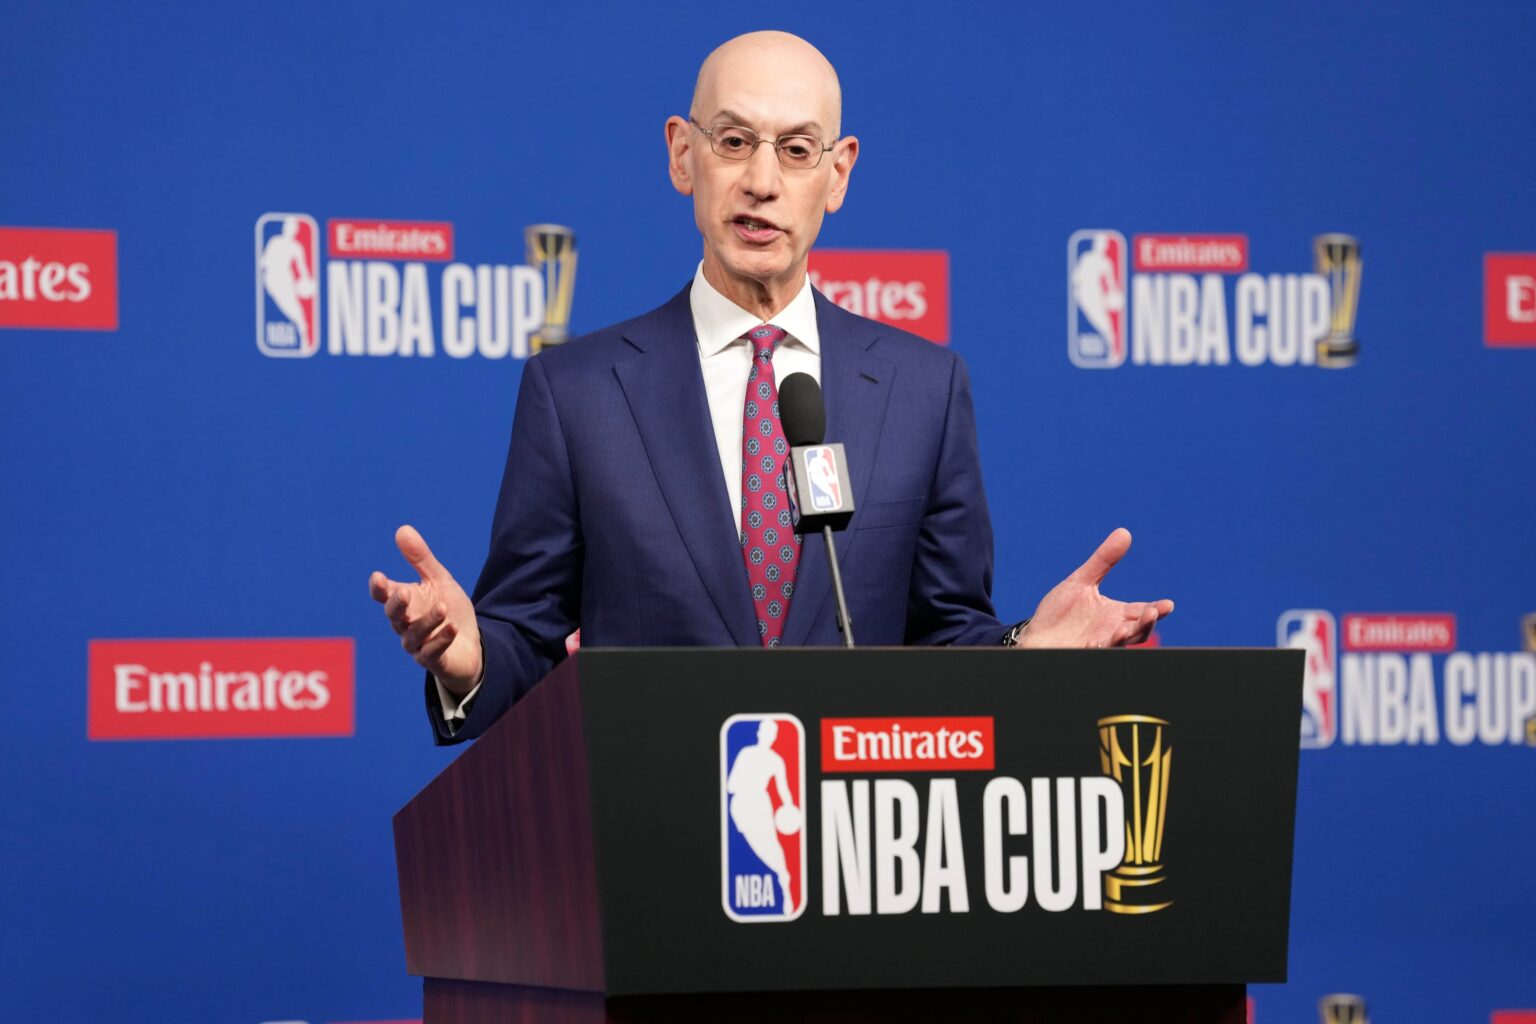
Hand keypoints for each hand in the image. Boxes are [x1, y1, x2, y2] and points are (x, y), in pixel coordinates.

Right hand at [368, 525, 482, 694]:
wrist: (470, 643)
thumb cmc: (449, 610)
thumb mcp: (439, 580)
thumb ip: (421, 559)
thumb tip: (402, 529)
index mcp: (404, 603)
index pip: (384, 595)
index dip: (379, 588)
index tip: (378, 578)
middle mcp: (405, 624)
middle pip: (394, 616)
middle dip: (397, 605)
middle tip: (404, 592)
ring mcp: (418, 644)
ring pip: (414, 635)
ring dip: (428, 621)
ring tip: (443, 607)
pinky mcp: (433, 660)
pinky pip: (433, 652)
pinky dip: (441, 640)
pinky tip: (452, 628)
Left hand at [1015, 528, 1173, 648]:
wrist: (1036, 635)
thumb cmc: (1059, 612)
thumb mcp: (1080, 582)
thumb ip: (1103, 561)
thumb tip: (1124, 532)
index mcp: (1115, 614)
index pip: (1141, 611)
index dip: (1157, 609)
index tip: (1168, 605)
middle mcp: (1111, 630)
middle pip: (1138, 629)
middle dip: (1147, 622)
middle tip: (1154, 612)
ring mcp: (1099, 643)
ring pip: (1122, 641)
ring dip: (1130, 634)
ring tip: (1132, 626)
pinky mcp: (1083, 652)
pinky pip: (1098, 650)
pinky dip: (1106, 644)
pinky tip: (1110, 637)